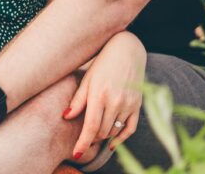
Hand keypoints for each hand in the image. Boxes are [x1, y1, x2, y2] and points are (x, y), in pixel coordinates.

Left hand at [63, 32, 145, 159]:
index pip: (91, 126)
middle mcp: (115, 101)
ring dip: (104, 135)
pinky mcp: (138, 105)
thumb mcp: (87, 78)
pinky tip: (113, 142)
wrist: (127, 50)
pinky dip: (121, 138)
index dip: (83, 142)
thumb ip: (78, 99)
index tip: (77, 153)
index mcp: (99, 94)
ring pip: (114, 131)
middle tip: (85, 134)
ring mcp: (128, 103)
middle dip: (92, 137)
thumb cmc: (103, 63)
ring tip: (97, 131)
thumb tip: (66, 116)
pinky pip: (130, 129)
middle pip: (102, 131)